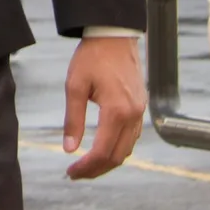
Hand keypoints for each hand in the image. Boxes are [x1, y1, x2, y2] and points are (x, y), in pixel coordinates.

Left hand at [61, 35, 144, 179]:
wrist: (114, 35)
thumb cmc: (92, 57)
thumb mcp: (75, 86)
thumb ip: (73, 119)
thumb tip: (69, 149)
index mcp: (117, 111)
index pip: (102, 151)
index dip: (86, 167)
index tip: (70, 172)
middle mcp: (133, 115)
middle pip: (117, 156)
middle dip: (96, 170)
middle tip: (75, 174)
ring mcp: (140, 112)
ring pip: (127, 149)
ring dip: (107, 161)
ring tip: (86, 165)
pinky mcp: (141, 107)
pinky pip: (132, 137)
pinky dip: (118, 148)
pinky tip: (102, 148)